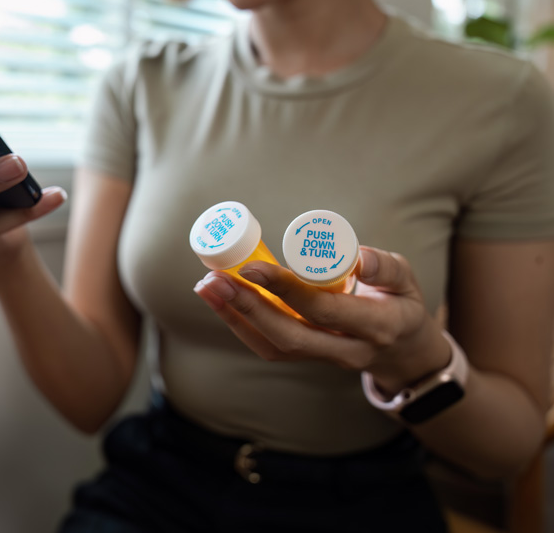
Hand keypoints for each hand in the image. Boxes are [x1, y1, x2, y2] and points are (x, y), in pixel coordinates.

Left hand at [193, 247, 451, 392]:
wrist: (405, 352)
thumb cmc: (402, 304)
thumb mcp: (407, 280)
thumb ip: (384, 267)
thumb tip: (356, 254)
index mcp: (377, 327)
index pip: (324, 310)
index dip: (286, 289)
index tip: (253, 266)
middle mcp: (348, 350)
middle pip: (290, 336)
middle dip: (249, 307)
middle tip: (216, 277)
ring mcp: (325, 359)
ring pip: (274, 347)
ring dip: (236, 317)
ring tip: (207, 287)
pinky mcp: (308, 358)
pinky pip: (270, 348)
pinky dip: (241, 325)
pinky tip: (220, 301)